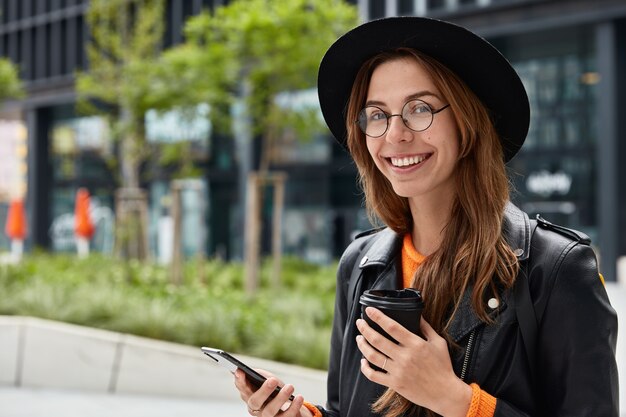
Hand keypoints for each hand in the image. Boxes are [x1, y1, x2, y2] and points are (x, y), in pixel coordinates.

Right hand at [233, 368, 310, 416]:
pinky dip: (294, 407)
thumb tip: (251, 372)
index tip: (240, 371)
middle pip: (255, 402)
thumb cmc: (273, 389)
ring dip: (280, 398)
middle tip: (273, 380)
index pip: (242, 388)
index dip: (240, 381)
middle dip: (264, 391)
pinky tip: (299, 398)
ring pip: (269, 411)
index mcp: (249, 395)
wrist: (288, 405)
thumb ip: (258, 375)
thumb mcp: (266, 379)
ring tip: (290, 387)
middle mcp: (255, 408)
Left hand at [355, 307, 471, 416]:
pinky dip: (365, 367)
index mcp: (415, 344)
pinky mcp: (395, 384)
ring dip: (362, 345)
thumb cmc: (443, 367)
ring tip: (359, 338)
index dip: (377, 317)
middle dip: (364, 329)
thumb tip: (417, 314)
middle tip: (359, 323)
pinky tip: (363, 361)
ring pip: (372, 356)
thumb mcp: (438, 343)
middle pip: (377, 339)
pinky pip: (373, 375)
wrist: (446, 393)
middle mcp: (405, 357)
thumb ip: (426, 327)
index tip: (369, 310)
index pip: (391, 327)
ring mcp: (398, 371)